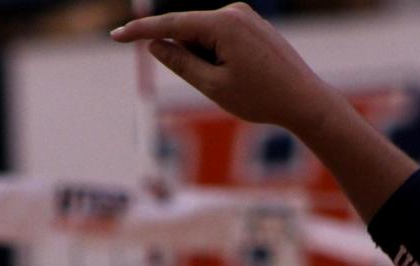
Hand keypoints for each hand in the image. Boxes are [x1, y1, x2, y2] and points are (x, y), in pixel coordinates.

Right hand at [110, 3, 343, 136]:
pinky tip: (243, 76)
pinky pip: (219, 40)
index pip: (171, 24)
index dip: (140, 32)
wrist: (304, 101)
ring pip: (203, 39)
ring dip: (206, 63)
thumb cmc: (260, 98)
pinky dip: (218, 59)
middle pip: (189, 33)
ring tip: (237, 82)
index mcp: (223, 23)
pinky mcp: (250, 24)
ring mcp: (244, 15)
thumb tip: (156, 44)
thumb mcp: (212, 86)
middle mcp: (234, 11)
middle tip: (222, 85)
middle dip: (191, 61)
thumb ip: (180, 62)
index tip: (115, 36)